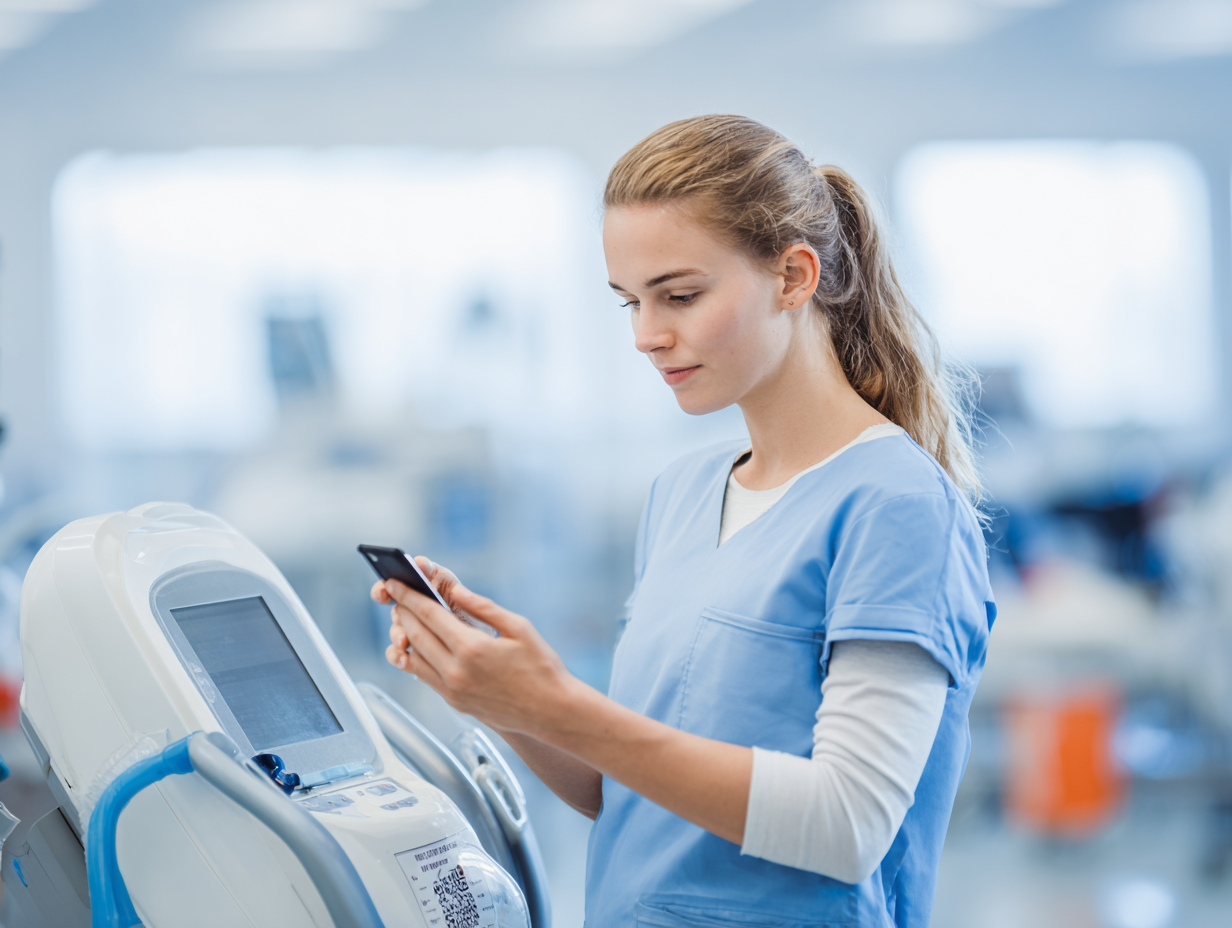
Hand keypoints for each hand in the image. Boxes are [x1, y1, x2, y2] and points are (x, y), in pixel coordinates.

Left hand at [372, 558, 577, 735]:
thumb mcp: (519, 627)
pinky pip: (425, 678)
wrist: (552, 711)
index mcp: (471, 648)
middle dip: (402, 612)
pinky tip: (415, 647)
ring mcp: (453, 691)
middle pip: (416, 635)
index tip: (396, 584)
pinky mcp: (455, 703)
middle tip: (395, 596)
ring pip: (414, 659)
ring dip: (404, 636)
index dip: (408, 596)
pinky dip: (414, 659)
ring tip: (403, 619)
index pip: (428, 615)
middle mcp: (456, 671)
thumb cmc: (542, 668)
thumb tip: (457, 591)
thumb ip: (483, 607)